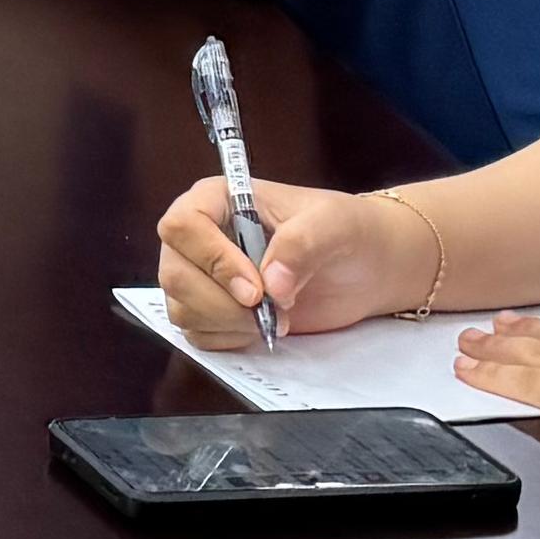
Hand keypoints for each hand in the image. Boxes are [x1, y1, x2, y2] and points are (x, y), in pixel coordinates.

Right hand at [153, 171, 437, 345]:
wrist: (364, 268)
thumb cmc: (346, 230)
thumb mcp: (333, 224)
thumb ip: (302, 244)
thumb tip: (272, 284)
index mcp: (216, 200)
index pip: (182, 227)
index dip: (212, 260)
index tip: (255, 289)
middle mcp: (198, 237)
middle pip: (175, 275)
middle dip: (222, 303)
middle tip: (269, 310)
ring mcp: (200, 276)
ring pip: (182, 308)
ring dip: (228, 324)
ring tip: (274, 318)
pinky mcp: (210, 311)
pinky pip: (197, 334)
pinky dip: (229, 339)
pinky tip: (263, 328)